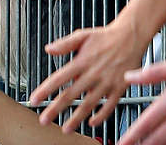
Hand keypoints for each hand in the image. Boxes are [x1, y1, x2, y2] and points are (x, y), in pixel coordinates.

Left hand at [29, 18, 149, 130]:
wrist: (131, 37)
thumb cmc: (105, 36)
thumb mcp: (82, 35)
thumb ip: (64, 44)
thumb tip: (49, 49)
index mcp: (81, 62)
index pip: (58, 79)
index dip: (45, 90)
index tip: (34, 100)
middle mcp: (93, 74)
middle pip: (71, 95)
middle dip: (56, 109)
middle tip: (44, 120)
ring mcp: (107, 83)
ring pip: (89, 104)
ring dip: (76, 118)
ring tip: (66, 128)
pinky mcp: (119, 88)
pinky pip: (110, 106)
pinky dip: (101, 116)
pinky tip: (92, 123)